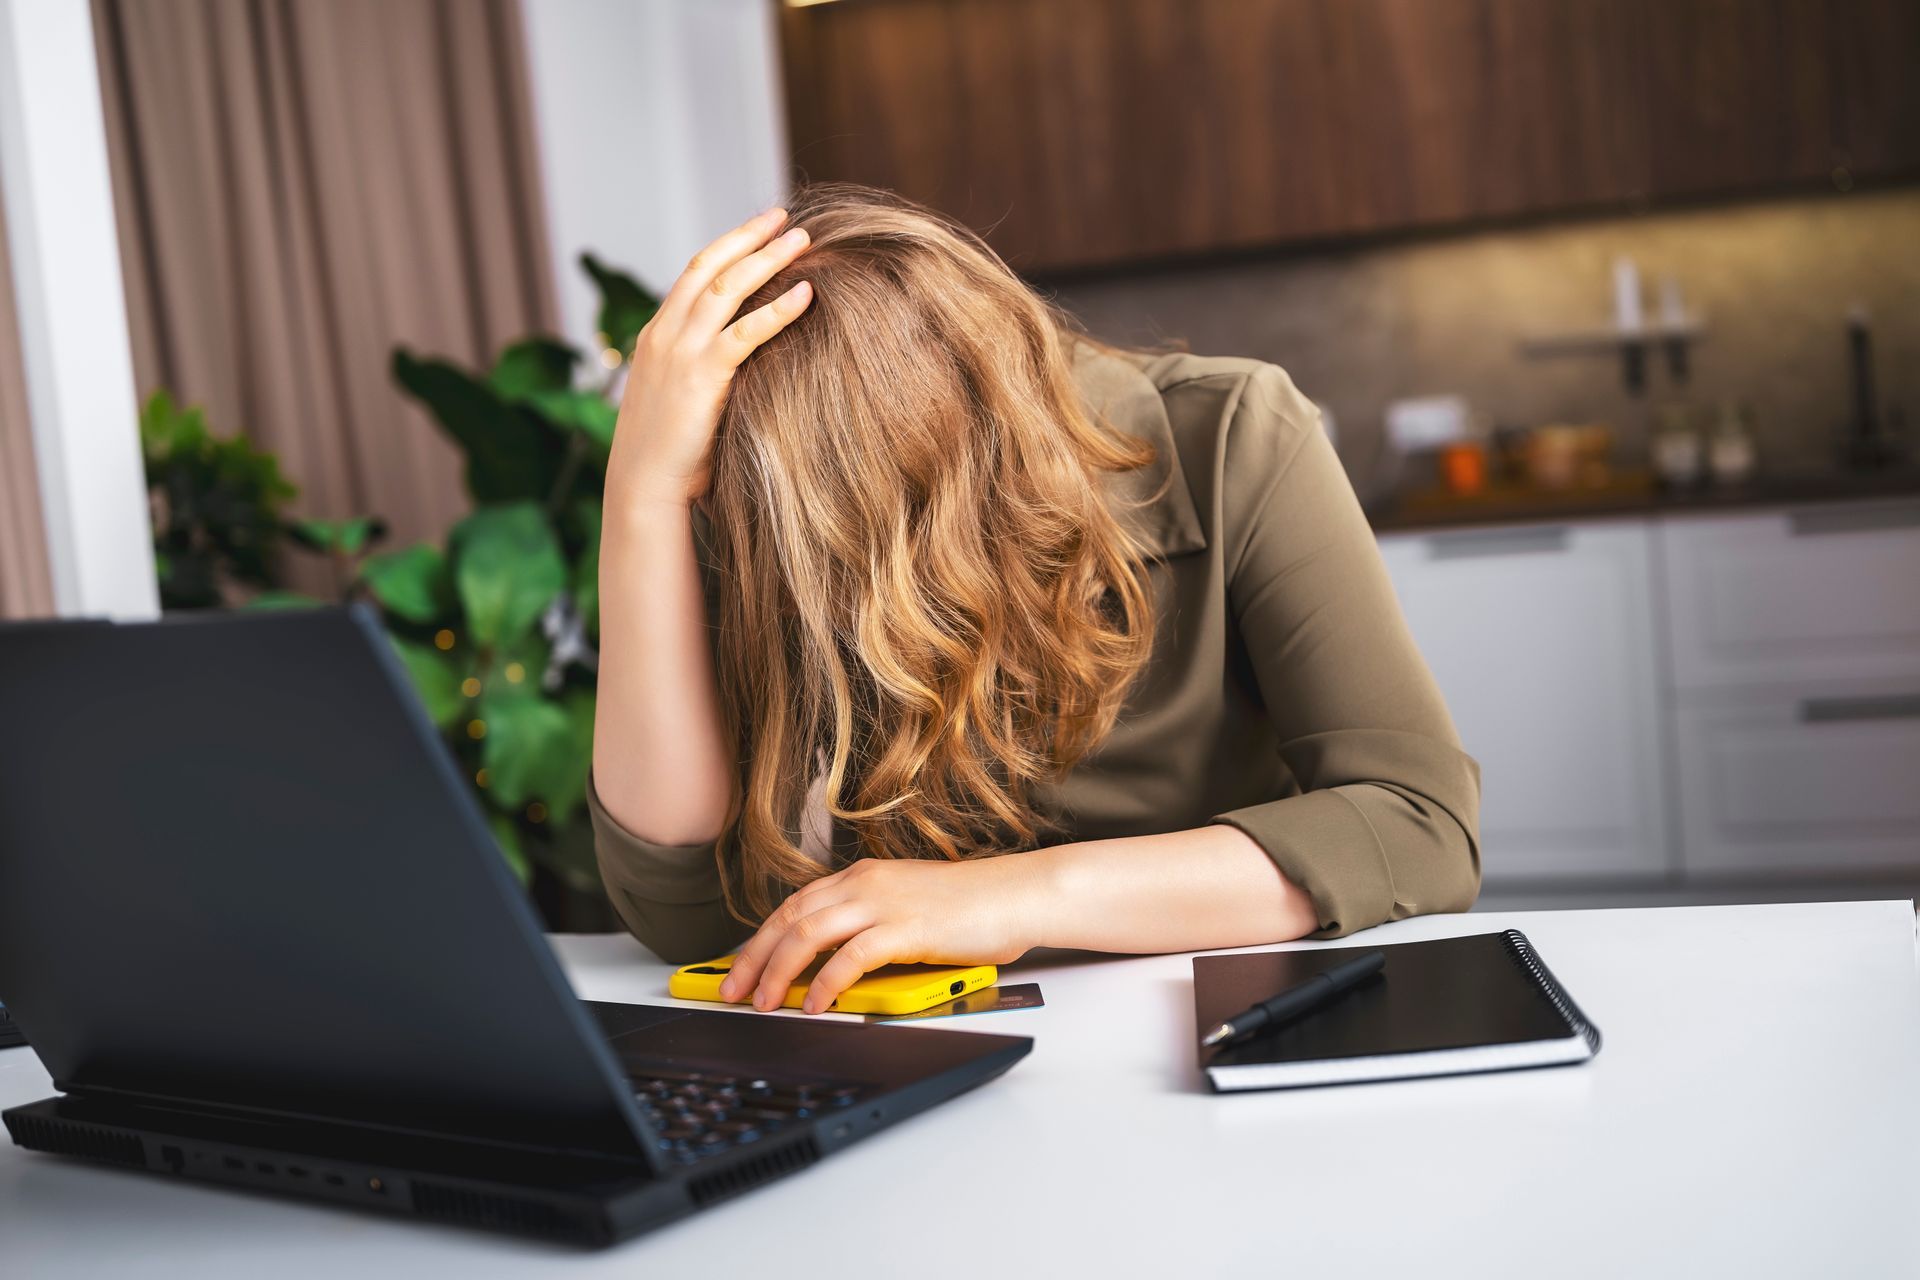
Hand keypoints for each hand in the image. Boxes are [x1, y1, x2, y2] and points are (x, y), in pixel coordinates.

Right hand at [606, 208, 813, 509]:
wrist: (644, 486)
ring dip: (767, 258)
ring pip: (727, 288)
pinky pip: (745, 331)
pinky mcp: (702, 376)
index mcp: (657, 335)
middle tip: (784, 215)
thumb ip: (704, 371)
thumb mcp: (680, 399)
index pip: (693, 274)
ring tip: (803, 239)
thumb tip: (744, 364)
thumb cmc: (670, 455)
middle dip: (748, 236)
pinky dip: (778, 308)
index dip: (727, 246)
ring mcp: (681, 352)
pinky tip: (806, 292)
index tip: (757, 228)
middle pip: (709, 266)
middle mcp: (665, 334)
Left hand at [718, 856, 1050, 1013]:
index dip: (761, 938)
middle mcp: (865, 884)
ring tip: (765, 1003)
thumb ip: (869, 924)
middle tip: (732, 990)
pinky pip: (851, 957)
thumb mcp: (906, 907)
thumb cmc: (971, 907)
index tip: (740, 968)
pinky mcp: (906, 929)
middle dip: (753, 957)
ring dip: (779, 971)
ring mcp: (884, 904)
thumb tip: (833, 962)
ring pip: (808, 934)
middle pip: (789, 918)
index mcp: (862, 877)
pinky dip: (826, 983)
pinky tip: (816, 1004)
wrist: (1016, 896)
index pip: (795, 905)